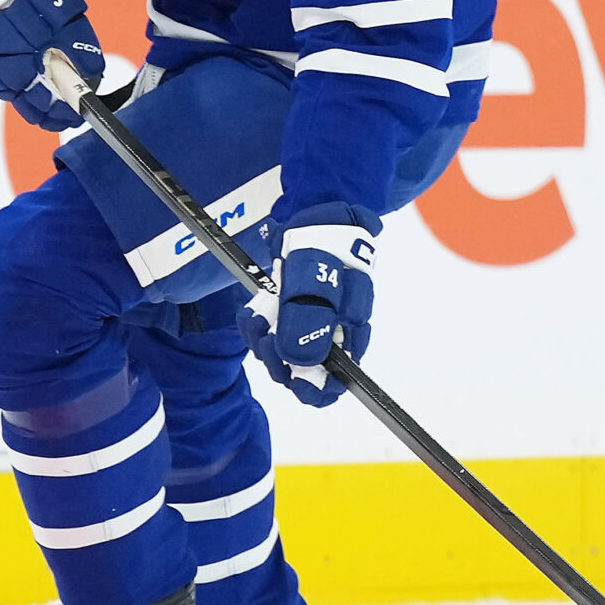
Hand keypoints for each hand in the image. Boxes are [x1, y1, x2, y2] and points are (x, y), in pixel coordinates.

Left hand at [238, 202, 378, 407]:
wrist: (316, 215)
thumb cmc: (325, 246)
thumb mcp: (319, 279)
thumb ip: (312, 319)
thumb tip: (300, 362)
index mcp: (350, 334)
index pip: (336, 384)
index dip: (314, 389)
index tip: (292, 377)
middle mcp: (330, 336)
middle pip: (302, 375)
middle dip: (278, 361)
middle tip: (268, 338)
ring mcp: (307, 326)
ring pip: (279, 357)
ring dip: (263, 341)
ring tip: (260, 316)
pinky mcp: (285, 315)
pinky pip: (265, 335)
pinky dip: (255, 326)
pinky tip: (255, 312)